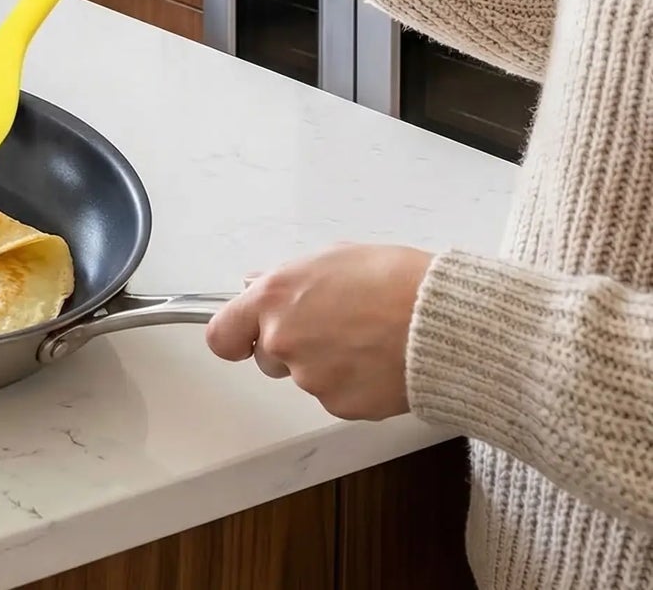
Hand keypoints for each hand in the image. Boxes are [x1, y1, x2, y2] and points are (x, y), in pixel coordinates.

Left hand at [205, 244, 433, 420]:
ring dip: (324, 364)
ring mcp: (311, 378)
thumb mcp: (331, 258)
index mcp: (274, 298)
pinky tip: (378, 361)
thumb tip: (258, 285)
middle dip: (290, 346)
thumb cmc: (394, 280)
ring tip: (365, 338)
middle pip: (268, 357)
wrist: (442, 322)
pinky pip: (336, 396)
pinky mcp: (341, 406)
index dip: (235, 337)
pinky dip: (352, 384)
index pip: (222, 334)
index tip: (244, 337)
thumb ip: (286, 278)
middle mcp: (283, 340)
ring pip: (305, 377)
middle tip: (331, 326)